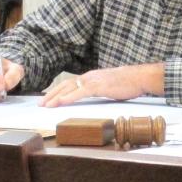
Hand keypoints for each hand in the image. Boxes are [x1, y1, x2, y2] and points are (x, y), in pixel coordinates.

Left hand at [40, 63, 164, 107]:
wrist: (140, 77)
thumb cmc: (128, 83)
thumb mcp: (109, 86)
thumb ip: (99, 89)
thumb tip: (93, 95)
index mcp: (91, 77)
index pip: (70, 83)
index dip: (58, 90)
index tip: (48, 98)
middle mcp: (89, 77)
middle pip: (65, 84)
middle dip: (52, 94)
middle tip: (40, 103)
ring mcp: (93, 81)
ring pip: (69, 88)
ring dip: (56, 96)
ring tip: (46, 104)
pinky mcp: (99, 86)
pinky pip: (80, 92)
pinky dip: (69, 97)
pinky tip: (61, 102)